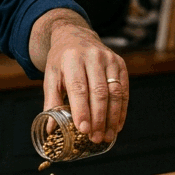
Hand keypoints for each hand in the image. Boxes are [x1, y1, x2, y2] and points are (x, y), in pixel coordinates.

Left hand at [31, 9, 128, 143]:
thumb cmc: (61, 61)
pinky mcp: (120, 64)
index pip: (78, 88)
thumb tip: (51, 129)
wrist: (75, 36)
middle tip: (96, 138)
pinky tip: (117, 125)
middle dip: (98, 118)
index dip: (82, 110)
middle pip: (99, 92)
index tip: (83, 130)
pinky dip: (122, 110)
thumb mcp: (51, 76)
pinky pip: (124, 90)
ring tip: (107, 137)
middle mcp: (92, 57)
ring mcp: (109, 59)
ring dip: (112, 118)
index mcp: (71, 59)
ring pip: (114, 93)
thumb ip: (52, 102)